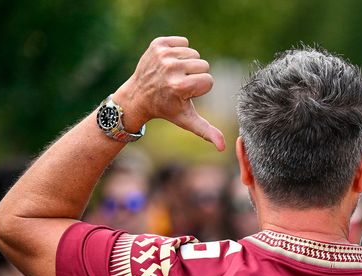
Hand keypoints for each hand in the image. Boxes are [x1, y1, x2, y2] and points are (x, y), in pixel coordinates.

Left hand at [113, 36, 224, 150]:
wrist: (138, 95)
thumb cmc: (166, 109)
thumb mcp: (187, 120)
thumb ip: (207, 131)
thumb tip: (223, 148)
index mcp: (180, 86)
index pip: (209, 80)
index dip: (200, 89)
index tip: (185, 94)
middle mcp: (171, 68)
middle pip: (203, 65)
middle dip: (195, 75)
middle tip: (179, 84)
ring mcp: (163, 55)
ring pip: (194, 53)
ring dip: (187, 64)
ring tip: (174, 74)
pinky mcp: (158, 44)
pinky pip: (182, 42)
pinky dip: (179, 51)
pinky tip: (169, 63)